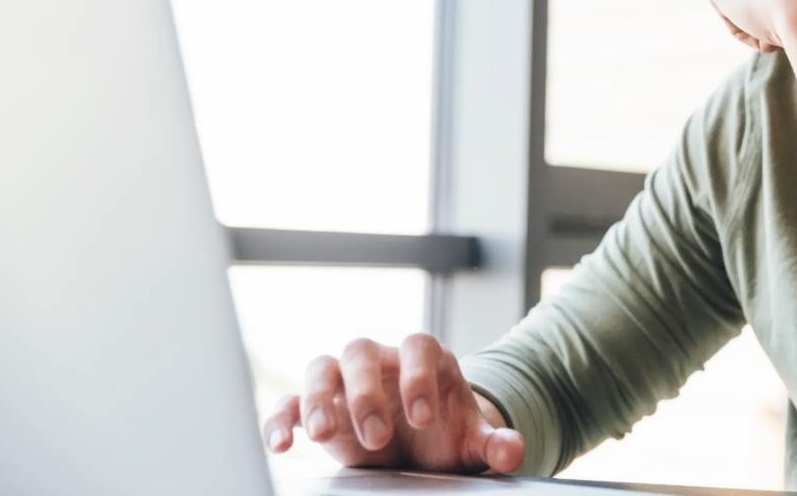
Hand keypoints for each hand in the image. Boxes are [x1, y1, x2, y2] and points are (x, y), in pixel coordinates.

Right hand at [262, 333, 524, 475]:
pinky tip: (283, 445)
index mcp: (424, 359)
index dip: (419, 376)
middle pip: (362, 350)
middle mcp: (382, 362)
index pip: (419, 346)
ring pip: (323, 367)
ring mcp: (346, 381)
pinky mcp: (318, 407)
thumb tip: (514, 450)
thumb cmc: (445, 433)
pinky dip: (282, 417)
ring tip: (326, 436)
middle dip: (366, 392)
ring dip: (320, 398)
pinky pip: (290, 401)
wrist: (420, 443)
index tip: (423, 417)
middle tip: (378, 437)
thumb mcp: (470, 440)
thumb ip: (492, 443)